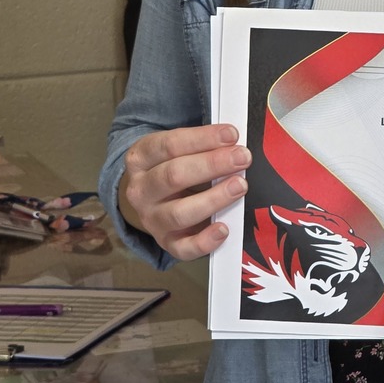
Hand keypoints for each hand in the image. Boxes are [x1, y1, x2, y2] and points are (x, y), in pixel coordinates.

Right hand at [120, 124, 250, 260]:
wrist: (153, 198)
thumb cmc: (174, 165)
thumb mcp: (178, 148)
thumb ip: (203, 144)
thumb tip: (235, 141)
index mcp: (141, 158)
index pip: (169, 145)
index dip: (202, 138)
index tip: (232, 134)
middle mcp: (141, 190)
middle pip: (174, 175)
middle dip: (212, 164)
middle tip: (242, 157)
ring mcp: (152, 219)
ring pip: (179, 212)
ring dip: (213, 198)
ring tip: (240, 186)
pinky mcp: (166, 242)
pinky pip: (184, 248)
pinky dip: (205, 241)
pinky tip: (224, 228)